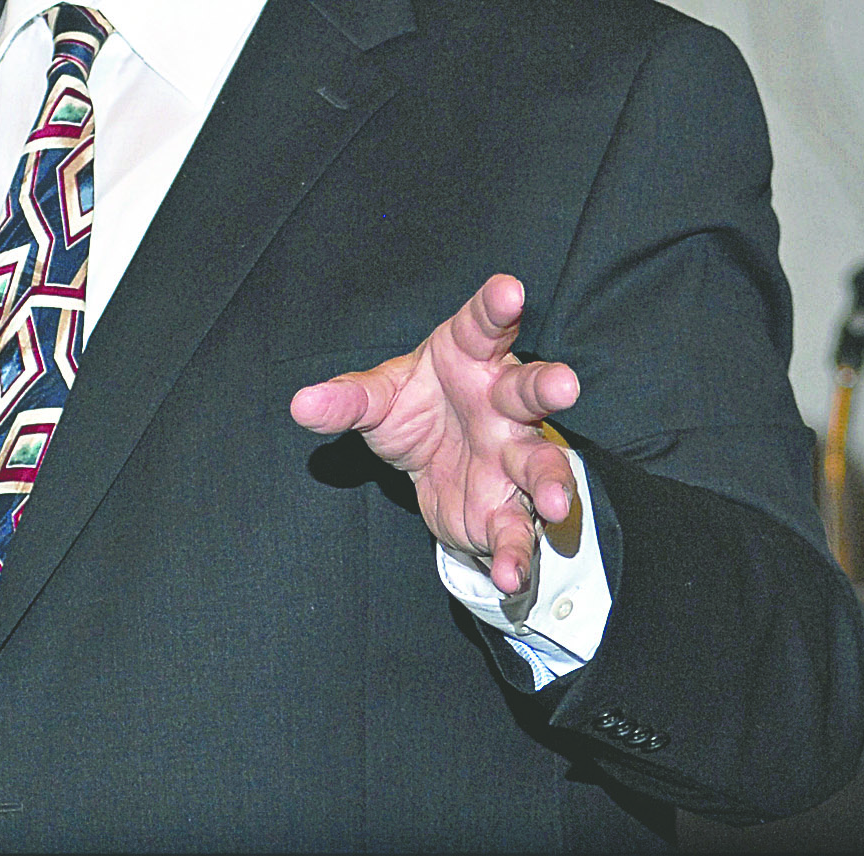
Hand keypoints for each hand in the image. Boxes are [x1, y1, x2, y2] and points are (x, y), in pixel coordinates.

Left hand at [289, 274, 579, 595]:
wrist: (434, 469)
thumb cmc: (415, 410)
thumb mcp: (378, 400)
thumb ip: (347, 400)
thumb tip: (300, 403)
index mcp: (471, 359)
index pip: (484, 325)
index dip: (497, 306)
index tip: (509, 290)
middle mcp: (502, 404)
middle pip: (529, 390)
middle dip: (547, 387)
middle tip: (563, 384)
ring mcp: (513, 456)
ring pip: (541, 462)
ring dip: (550, 480)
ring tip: (550, 501)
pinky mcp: (508, 507)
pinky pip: (518, 530)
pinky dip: (517, 552)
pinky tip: (510, 573)